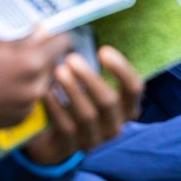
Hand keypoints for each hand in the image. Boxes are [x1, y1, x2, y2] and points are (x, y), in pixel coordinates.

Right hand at [0, 30, 70, 138]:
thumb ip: (20, 40)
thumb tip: (40, 32)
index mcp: (31, 62)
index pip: (62, 43)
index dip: (54, 37)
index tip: (46, 36)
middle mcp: (36, 86)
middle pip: (53, 65)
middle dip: (41, 57)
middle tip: (20, 54)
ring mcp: (29, 106)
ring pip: (41, 84)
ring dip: (32, 77)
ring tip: (7, 73)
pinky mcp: (19, 120)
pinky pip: (29, 101)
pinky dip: (21, 94)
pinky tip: (1, 90)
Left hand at [22, 47, 143, 166]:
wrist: (54, 138)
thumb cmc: (75, 101)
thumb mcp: (85, 83)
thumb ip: (84, 62)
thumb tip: (63, 32)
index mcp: (125, 106)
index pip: (134, 88)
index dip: (121, 69)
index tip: (103, 51)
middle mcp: (115, 124)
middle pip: (109, 101)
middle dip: (90, 78)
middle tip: (72, 58)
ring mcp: (95, 139)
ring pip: (88, 115)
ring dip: (72, 91)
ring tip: (58, 71)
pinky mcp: (72, 148)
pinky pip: (66, 127)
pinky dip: (56, 108)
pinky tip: (46, 92)